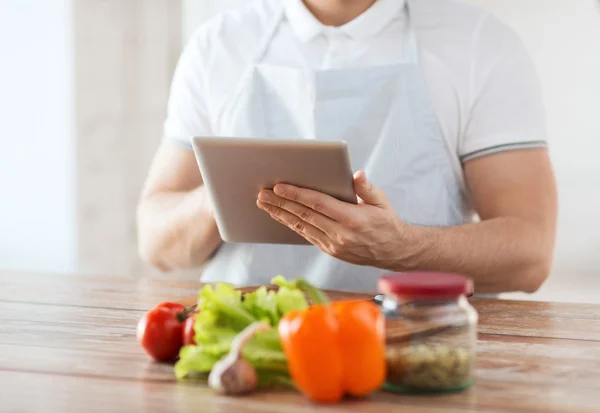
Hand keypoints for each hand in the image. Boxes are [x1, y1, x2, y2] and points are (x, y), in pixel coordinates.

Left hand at [256, 171, 412, 268]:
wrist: (394, 251)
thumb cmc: (387, 222)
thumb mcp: (382, 201)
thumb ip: (367, 188)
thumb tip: (357, 174)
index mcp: (352, 219)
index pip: (318, 204)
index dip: (297, 195)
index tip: (279, 187)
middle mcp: (340, 234)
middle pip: (304, 215)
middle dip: (281, 203)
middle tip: (262, 194)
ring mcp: (333, 244)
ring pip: (301, 227)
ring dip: (281, 214)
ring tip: (264, 204)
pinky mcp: (330, 250)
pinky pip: (306, 235)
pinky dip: (291, 225)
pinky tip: (280, 216)